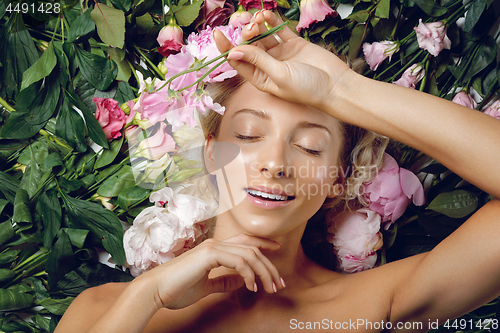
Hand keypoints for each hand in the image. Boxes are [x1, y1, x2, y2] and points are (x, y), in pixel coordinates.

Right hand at [136, 234, 283, 309]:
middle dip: (269, 265)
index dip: (263, 244)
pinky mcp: (209, 254)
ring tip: (270, 288)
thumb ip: (223, 282)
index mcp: (213, 249)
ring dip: (264, 271)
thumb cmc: (176, 290)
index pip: (244, 241)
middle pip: (252, 248)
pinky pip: (238, 261)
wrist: (156, 290)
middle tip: (279, 283)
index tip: (277, 250)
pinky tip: (252, 287)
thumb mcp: (206, 287)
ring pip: (249, 254)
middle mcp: (215, 244)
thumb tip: (241, 281)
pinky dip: (249, 274)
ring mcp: (212, 247)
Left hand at [213, 10, 353, 111]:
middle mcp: (268, 66)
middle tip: (252, 27)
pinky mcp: (293, 44)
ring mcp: (281, 54)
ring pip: (262, 36)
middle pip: (249, 46)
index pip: (238, 62)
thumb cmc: (306, 88)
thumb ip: (258, 61)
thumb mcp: (279, 75)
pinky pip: (278, 30)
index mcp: (260, 78)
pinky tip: (266, 15)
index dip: (226, 48)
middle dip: (246, 35)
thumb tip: (233, 51)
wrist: (335, 86)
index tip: (217, 33)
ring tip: (259, 18)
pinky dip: (272, 21)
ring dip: (258, 26)